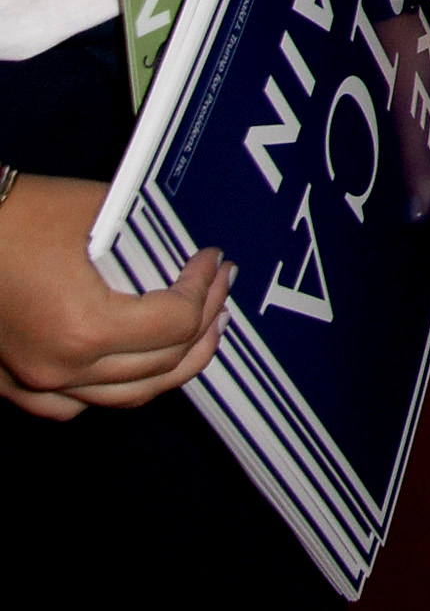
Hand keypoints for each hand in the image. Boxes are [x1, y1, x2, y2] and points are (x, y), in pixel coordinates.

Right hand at [0, 164, 223, 418]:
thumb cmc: (18, 214)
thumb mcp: (102, 214)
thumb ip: (150, 245)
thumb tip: (188, 255)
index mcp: (84, 329)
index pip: (175, 323)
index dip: (205, 288)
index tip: (214, 260)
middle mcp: (61, 369)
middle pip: (161, 366)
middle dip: (204, 325)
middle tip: (220, 292)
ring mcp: (33, 385)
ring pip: (124, 396)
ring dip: (170, 366)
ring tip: (199, 333)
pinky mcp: (11, 386)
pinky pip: (76, 404)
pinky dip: (114, 387)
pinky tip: (135, 364)